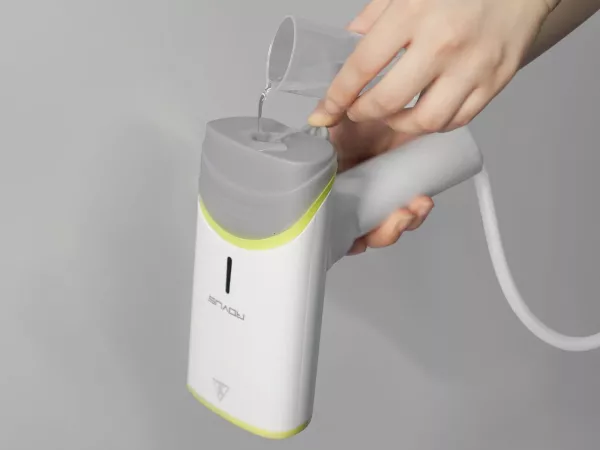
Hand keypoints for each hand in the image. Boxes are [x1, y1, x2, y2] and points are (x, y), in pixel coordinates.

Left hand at [308, 0, 558, 133]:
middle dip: (362, 113)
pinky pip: (457, 120)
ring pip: (425, 121)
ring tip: (391, 113)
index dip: (335, 97)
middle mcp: (442, 44)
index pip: (361, 68)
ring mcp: (472, 67)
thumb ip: (376, 15)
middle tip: (356, 110)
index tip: (322, 114)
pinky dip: (434, 124)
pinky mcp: (494, 82)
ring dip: (399, 124)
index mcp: (413, 14)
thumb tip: (352, 41)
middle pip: (388, 102)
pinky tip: (425, 111)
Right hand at [328, 115, 434, 254]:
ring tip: (419, 205)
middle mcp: (353, 195)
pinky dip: (417, 212)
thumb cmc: (362, 109)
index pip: (333, 225)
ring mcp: (379, 192)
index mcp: (332, 186)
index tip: (359, 239)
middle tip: (401, 216)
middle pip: (364, 232)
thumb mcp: (342, 115)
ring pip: (388, 223)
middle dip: (384, 232)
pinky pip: (409, 210)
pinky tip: (425, 201)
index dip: (345, 238)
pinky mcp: (403, 187)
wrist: (395, 96)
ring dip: (405, 223)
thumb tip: (317, 119)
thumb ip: (328, 116)